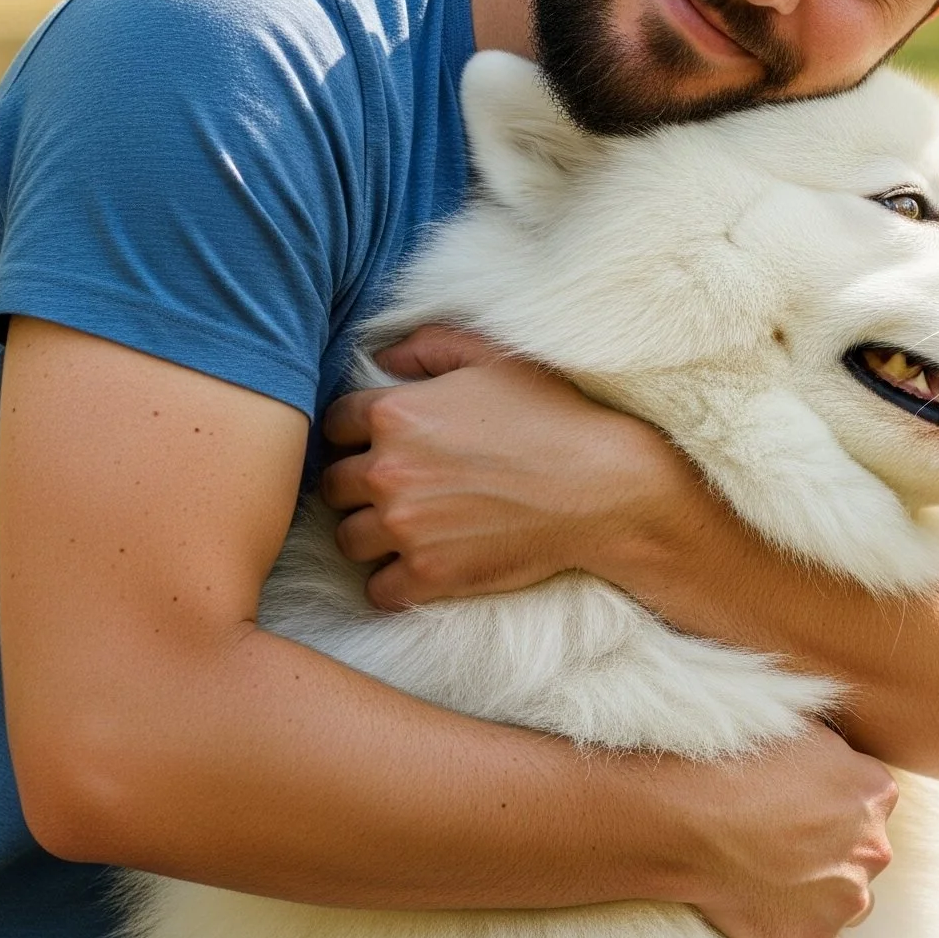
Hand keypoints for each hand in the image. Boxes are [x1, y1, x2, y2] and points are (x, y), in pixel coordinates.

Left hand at [320, 326, 688, 609]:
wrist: (604, 488)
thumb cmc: (554, 417)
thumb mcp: (495, 358)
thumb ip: (430, 347)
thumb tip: (384, 357)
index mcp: (395, 413)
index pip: (333, 425)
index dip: (355, 433)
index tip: (380, 444)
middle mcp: (388, 471)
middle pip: (333, 485)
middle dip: (359, 485)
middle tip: (398, 487)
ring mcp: (406, 528)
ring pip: (349, 539)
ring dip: (372, 534)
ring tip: (408, 528)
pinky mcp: (429, 575)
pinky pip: (378, 590)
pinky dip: (394, 583)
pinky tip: (421, 566)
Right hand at [661, 726, 897, 937]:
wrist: (690, 816)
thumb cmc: (737, 762)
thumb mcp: (800, 730)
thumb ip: (834, 752)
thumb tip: (839, 760)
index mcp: (875, 793)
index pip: (873, 805)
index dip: (835, 808)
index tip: (803, 810)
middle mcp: (874, 847)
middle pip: (864, 855)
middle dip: (833, 852)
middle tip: (782, 845)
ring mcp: (847, 899)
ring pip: (851, 902)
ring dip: (823, 897)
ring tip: (773, 882)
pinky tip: (782, 927)